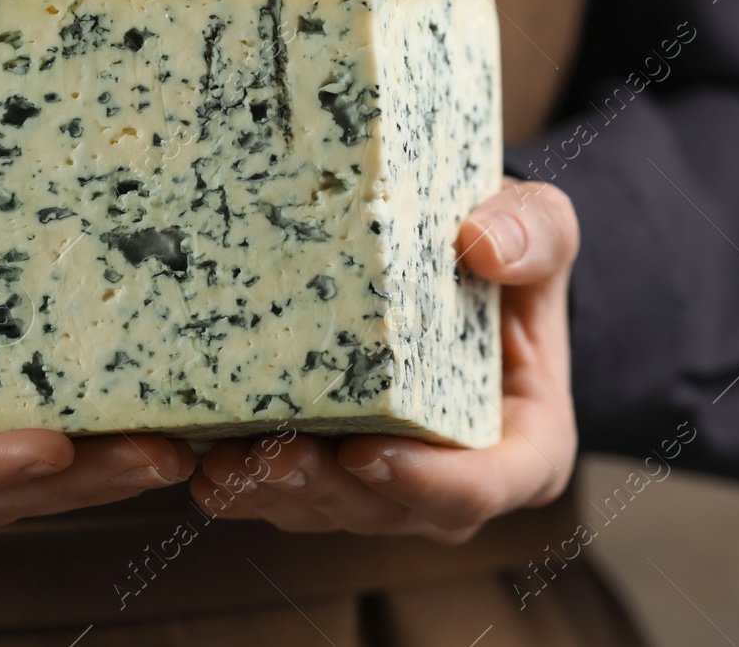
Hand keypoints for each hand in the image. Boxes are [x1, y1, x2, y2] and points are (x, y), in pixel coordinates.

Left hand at [189, 178, 577, 543]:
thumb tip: (482, 244)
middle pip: (384, 509)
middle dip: (323, 491)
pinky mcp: (330, 472)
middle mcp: (448, 483)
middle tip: (269, 456)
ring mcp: (384, 486)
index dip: (424, 483)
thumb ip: (534, 232)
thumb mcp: (545, 228)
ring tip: (218, 462)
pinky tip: (192, 454)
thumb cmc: (508, 252)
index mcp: (520, 448)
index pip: (480, 488)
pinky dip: (240, 481)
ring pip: (323, 511)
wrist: (459, 263)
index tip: (365, 453)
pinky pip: (282, 493)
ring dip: (268, 493)